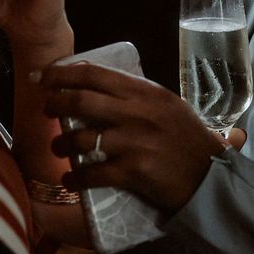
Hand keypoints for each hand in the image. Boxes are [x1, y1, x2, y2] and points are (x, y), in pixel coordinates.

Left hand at [37, 63, 242, 212]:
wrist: (209, 175)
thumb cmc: (189, 140)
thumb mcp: (169, 106)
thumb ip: (139, 97)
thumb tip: (101, 91)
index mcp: (146, 92)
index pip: (96, 75)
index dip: (63, 73)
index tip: (44, 77)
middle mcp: (138, 112)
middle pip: (81, 100)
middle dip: (54, 104)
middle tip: (46, 110)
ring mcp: (134, 141)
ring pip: (81, 137)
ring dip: (61, 144)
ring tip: (59, 149)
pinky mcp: (133, 170)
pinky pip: (92, 173)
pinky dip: (76, 178)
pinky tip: (71, 180)